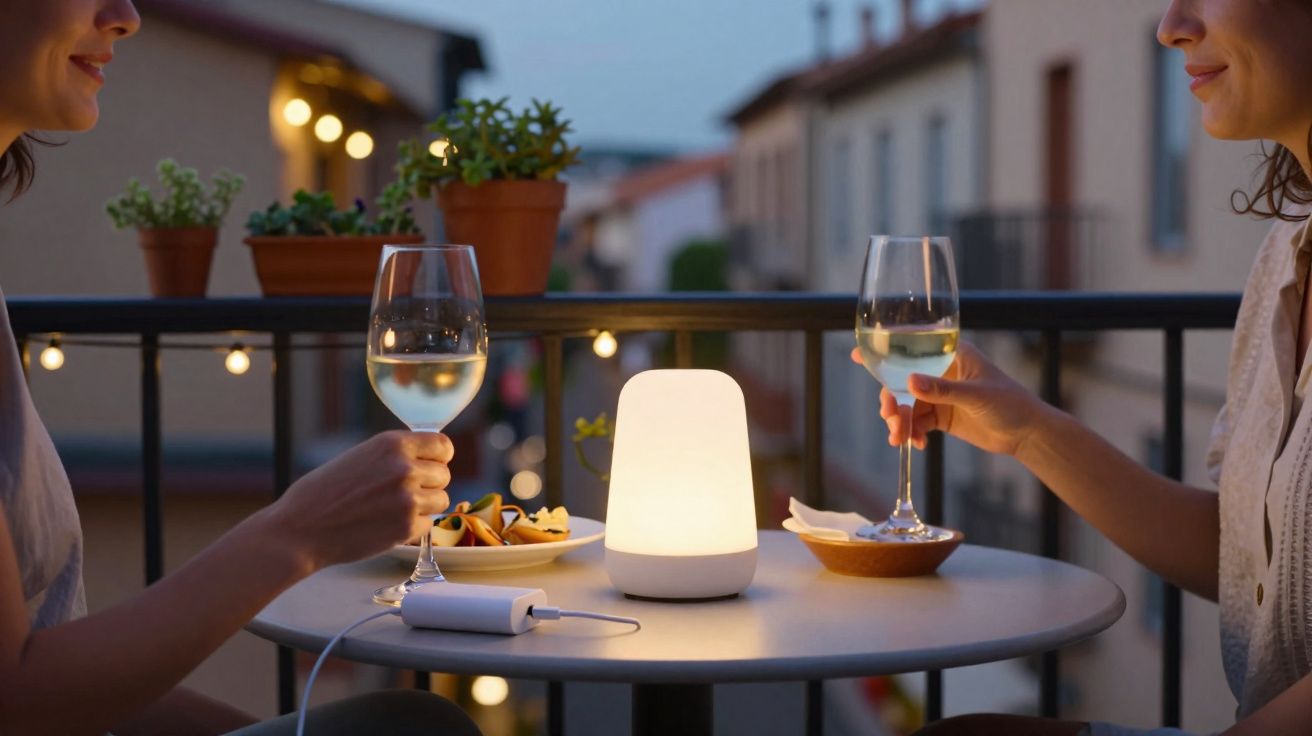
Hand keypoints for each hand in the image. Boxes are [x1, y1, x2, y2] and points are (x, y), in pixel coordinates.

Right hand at [258, 430, 453, 570]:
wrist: (299, 529)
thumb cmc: (323, 493)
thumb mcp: (360, 457)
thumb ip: (395, 456)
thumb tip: (427, 458)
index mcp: (392, 444)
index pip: (443, 445)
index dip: (439, 457)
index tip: (432, 464)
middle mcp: (405, 468)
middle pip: (444, 475)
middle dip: (428, 484)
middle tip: (401, 493)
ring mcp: (408, 499)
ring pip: (441, 500)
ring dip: (423, 506)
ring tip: (392, 509)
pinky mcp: (407, 528)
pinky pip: (427, 524)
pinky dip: (412, 527)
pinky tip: (386, 525)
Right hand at [849, 341, 1045, 456]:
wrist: (1027, 434)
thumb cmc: (1010, 403)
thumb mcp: (976, 395)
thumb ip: (942, 390)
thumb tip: (909, 383)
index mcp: (951, 355)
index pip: (913, 349)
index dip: (885, 353)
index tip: (859, 357)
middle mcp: (942, 372)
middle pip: (902, 382)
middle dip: (892, 401)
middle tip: (890, 419)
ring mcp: (940, 395)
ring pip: (907, 405)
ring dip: (900, 422)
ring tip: (900, 438)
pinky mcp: (941, 416)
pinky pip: (917, 423)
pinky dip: (912, 433)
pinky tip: (916, 444)